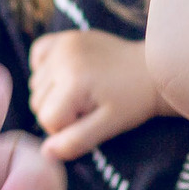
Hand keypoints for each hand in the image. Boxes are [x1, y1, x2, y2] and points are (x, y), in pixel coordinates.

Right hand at [29, 29, 168, 160]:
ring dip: (54, 93)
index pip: (47, 119)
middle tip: (90, 105)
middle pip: (38, 102)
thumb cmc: (133, 100)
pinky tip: (67, 75)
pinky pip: (38, 55)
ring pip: (37, 84)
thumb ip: (76, 141)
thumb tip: (45, 152)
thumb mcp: (109, 126)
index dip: (67, 127)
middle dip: (60, 111)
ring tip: (84, 90)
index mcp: (73, 81)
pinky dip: (46, 68)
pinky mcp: (65, 37)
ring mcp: (63, 44)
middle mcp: (63, 58)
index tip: (91, 119)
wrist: (152, 69)